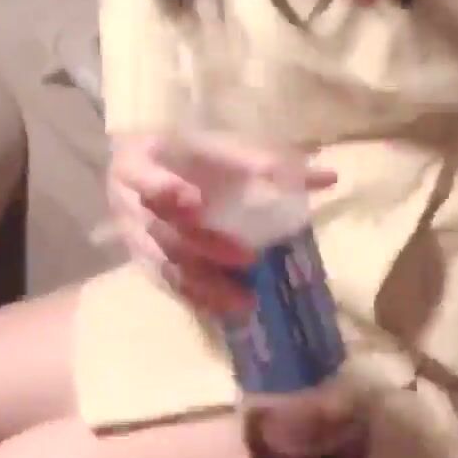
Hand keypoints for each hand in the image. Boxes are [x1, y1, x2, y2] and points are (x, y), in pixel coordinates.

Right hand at [108, 132, 335, 315]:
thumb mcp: (220, 147)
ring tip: (245, 300)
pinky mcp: (143, 262)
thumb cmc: (187, 151)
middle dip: (204, 246)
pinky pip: (169, 284)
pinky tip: (228, 310)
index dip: (164, 190)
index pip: (143, 177)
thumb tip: (329, 176)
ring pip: (167, 266)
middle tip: (247, 259)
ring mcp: (133, 237)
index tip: (195, 202)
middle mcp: (128, 204)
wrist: (146, 165)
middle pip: (161, 230)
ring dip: (206, 284)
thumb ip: (266, 162)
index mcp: (138, 162)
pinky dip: (198, 297)